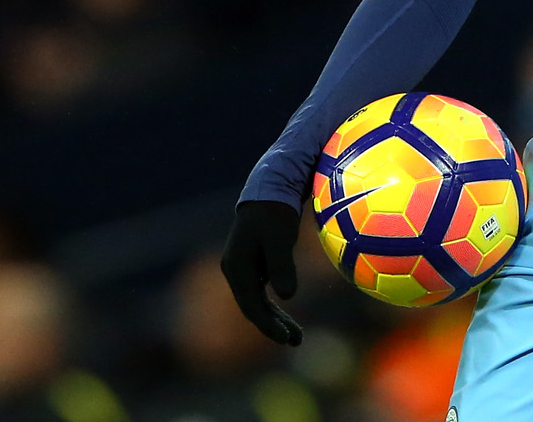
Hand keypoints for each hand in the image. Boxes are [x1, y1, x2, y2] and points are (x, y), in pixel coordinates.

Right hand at [220, 200, 303, 345]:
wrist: (269, 190)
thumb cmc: (274, 211)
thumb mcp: (279, 235)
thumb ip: (282, 265)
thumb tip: (287, 296)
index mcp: (236, 265)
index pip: (250, 304)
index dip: (267, 324)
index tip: (286, 338)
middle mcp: (235, 270)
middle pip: (252, 307)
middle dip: (273, 327)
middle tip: (295, 341)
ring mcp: (244, 269)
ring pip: (257, 303)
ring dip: (275, 320)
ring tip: (297, 338)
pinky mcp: (255, 267)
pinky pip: (263, 295)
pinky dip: (276, 308)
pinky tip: (289, 320)